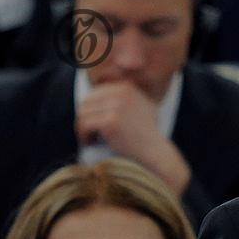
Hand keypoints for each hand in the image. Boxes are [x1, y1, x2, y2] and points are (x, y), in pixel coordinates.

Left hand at [76, 82, 190, 194]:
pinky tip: (90, 142)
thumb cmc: (146, 133)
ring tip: (89, 138)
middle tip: (88, 132)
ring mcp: (116, 107)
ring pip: (83, 114)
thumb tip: (96, 93)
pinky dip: (84, 135)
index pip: (94, 93)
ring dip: (83, 128)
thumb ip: (124, 98)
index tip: (92, 122)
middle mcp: (122, 94)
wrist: (155, 151)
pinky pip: (85, 125)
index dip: (90, 109)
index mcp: (126, 88)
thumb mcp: (140, 106)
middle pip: (86, 102)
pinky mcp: (110, 122)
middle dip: (84, 118)